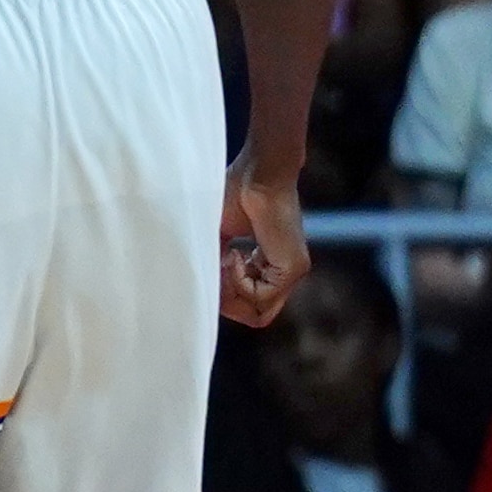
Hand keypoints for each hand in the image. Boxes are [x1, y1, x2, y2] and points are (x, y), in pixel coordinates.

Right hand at [219, 161, 307, 326]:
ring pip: (258, 313)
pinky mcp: (293, 269)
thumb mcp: (219, 237)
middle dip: (226, 300)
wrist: (257, 175)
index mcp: (270, 265)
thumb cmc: (235, 194)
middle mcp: (285, 273)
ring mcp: (292, 272)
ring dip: (232, 290)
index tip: (212, 265)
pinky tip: (234, 254)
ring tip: (225, 258)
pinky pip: (260, 297)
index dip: (223, 294)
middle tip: (216, 267)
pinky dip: (239, 280)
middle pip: (255, 316)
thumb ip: (215, 265)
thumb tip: (198, 290)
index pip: (249, 304)